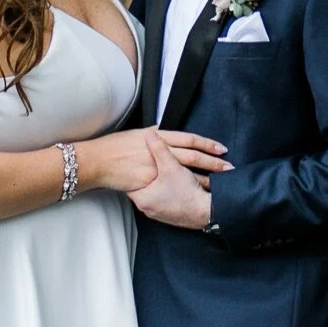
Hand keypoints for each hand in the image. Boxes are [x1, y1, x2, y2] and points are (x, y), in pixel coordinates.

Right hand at [76, 128, 228, 195]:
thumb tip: (162, 131)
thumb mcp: (135, 136)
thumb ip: (153, 135)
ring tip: (219, 181)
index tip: (221, 148)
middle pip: (192, 156)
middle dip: (212, 162)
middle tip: (229, 166)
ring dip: (203, 177)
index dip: (206, 143)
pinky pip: (172, 187)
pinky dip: (185, 190)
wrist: (98, 160)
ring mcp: (156, 168)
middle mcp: (159, 150)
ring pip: (185, 172)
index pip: (188, 139)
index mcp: (157, 136)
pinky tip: (197, 195)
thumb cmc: (114, 148)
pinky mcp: (150, 182)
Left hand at [129, 131, 222, 229]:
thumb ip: (159, 149)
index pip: (129, 182)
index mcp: (142, 198)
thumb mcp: (171, 166)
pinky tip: (171, 185)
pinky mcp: (168, 215)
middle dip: (144, 175)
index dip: (133, 169)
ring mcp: (158, 213)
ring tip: (160, 174)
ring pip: (152, 194)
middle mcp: (147, 208)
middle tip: (145, 165)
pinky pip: (162, 200)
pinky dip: (165, 192)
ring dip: (156, 184)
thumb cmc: (188, 193)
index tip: (134, 161)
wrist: (206, 211)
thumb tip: (150, 135)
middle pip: (140, 187)